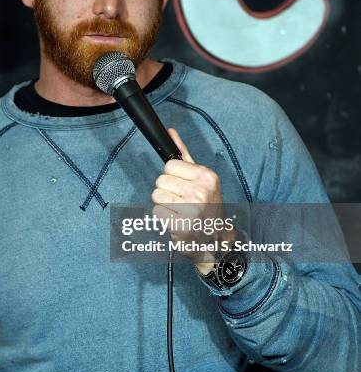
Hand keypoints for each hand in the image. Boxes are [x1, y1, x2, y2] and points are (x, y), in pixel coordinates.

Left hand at [151, 128, 231, 274]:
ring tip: (179, 211)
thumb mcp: (200, 178)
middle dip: (167, 191)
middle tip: (181, 201)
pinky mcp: (181, 225)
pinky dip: (163, 218)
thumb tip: (171, 132)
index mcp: (206, 176)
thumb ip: (184, 154)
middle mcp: (200, 191)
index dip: (172, 176)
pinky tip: (176, 220)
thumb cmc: (206, 207)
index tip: (183, 186)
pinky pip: (156, 212)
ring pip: (156, 196)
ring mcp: (192, 209)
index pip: (169, 165)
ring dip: (164, 205)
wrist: (214, 239)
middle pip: (160, 181)